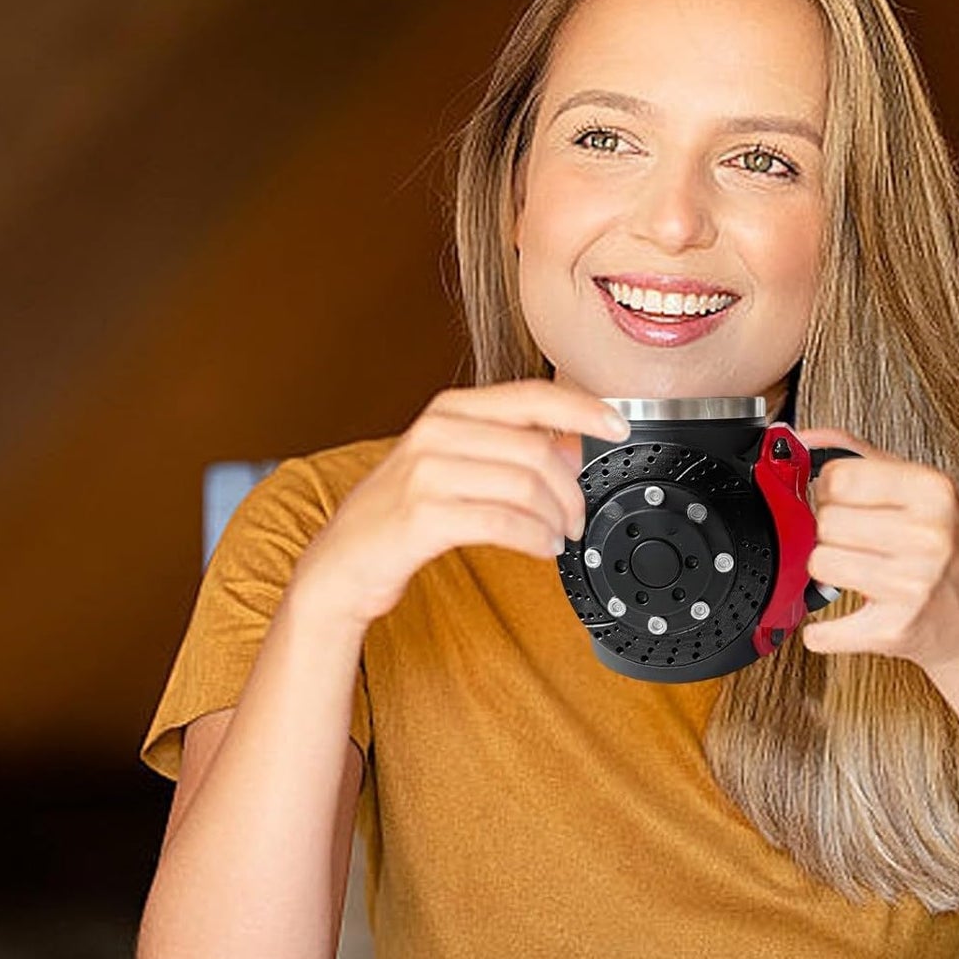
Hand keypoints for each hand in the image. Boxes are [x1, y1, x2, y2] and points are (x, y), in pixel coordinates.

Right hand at [291, 380, 629, 630]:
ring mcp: (426, 472)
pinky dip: (533, 537)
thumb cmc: (400, 514)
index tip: (618, 426)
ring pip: (525, 484)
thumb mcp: (454, 466)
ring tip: (557, 536)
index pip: (531, 396)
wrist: (340, 563)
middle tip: (576, 517)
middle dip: (571, 489)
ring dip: (555, 517)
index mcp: (449, 410)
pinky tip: (540, 549)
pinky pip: (502, 521)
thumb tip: (574, 446)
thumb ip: (509, 449)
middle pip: (537, 448)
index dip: (583, 408)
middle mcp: (437, 432)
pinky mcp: (422, 516)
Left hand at [797, 427, 958, 670]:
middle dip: (830, 532)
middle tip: (853, 540)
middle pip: (825, 521)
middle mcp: (926, 535)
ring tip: (855, 570)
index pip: (839, 476)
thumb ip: (860, 455)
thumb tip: (799, 438)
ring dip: (828, 571)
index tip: (842, 502)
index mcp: (932, 491)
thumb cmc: (948, 549)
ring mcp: (912, 585)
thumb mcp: (919, 490)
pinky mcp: (894, 629)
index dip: (829, 490)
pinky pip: (824, 629)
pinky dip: (822, 631)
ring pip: (819, 564)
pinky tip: (837, 622)